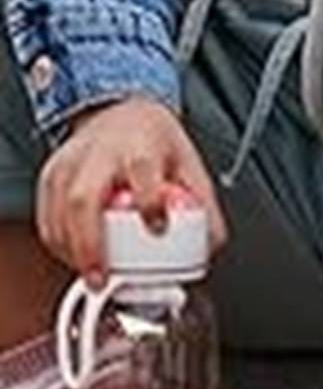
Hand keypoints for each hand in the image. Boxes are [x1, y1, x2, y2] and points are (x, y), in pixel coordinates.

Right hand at [38, 98, 227, 282]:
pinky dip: (57, 242)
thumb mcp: (187, 163)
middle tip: (102, 276)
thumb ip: (203, 204)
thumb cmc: (152, 140)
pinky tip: (73, 256)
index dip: (150, 202)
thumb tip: (210, 245)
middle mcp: (101, 153)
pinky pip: (46, 215)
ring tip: (91, 274)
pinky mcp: (51, 175)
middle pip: (85, 198)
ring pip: (59, 211)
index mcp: (142, 145)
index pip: (143, 170)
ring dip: (71, 250)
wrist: (118, 111)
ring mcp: (71, 163)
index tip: (159, 228)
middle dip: (90, 244)